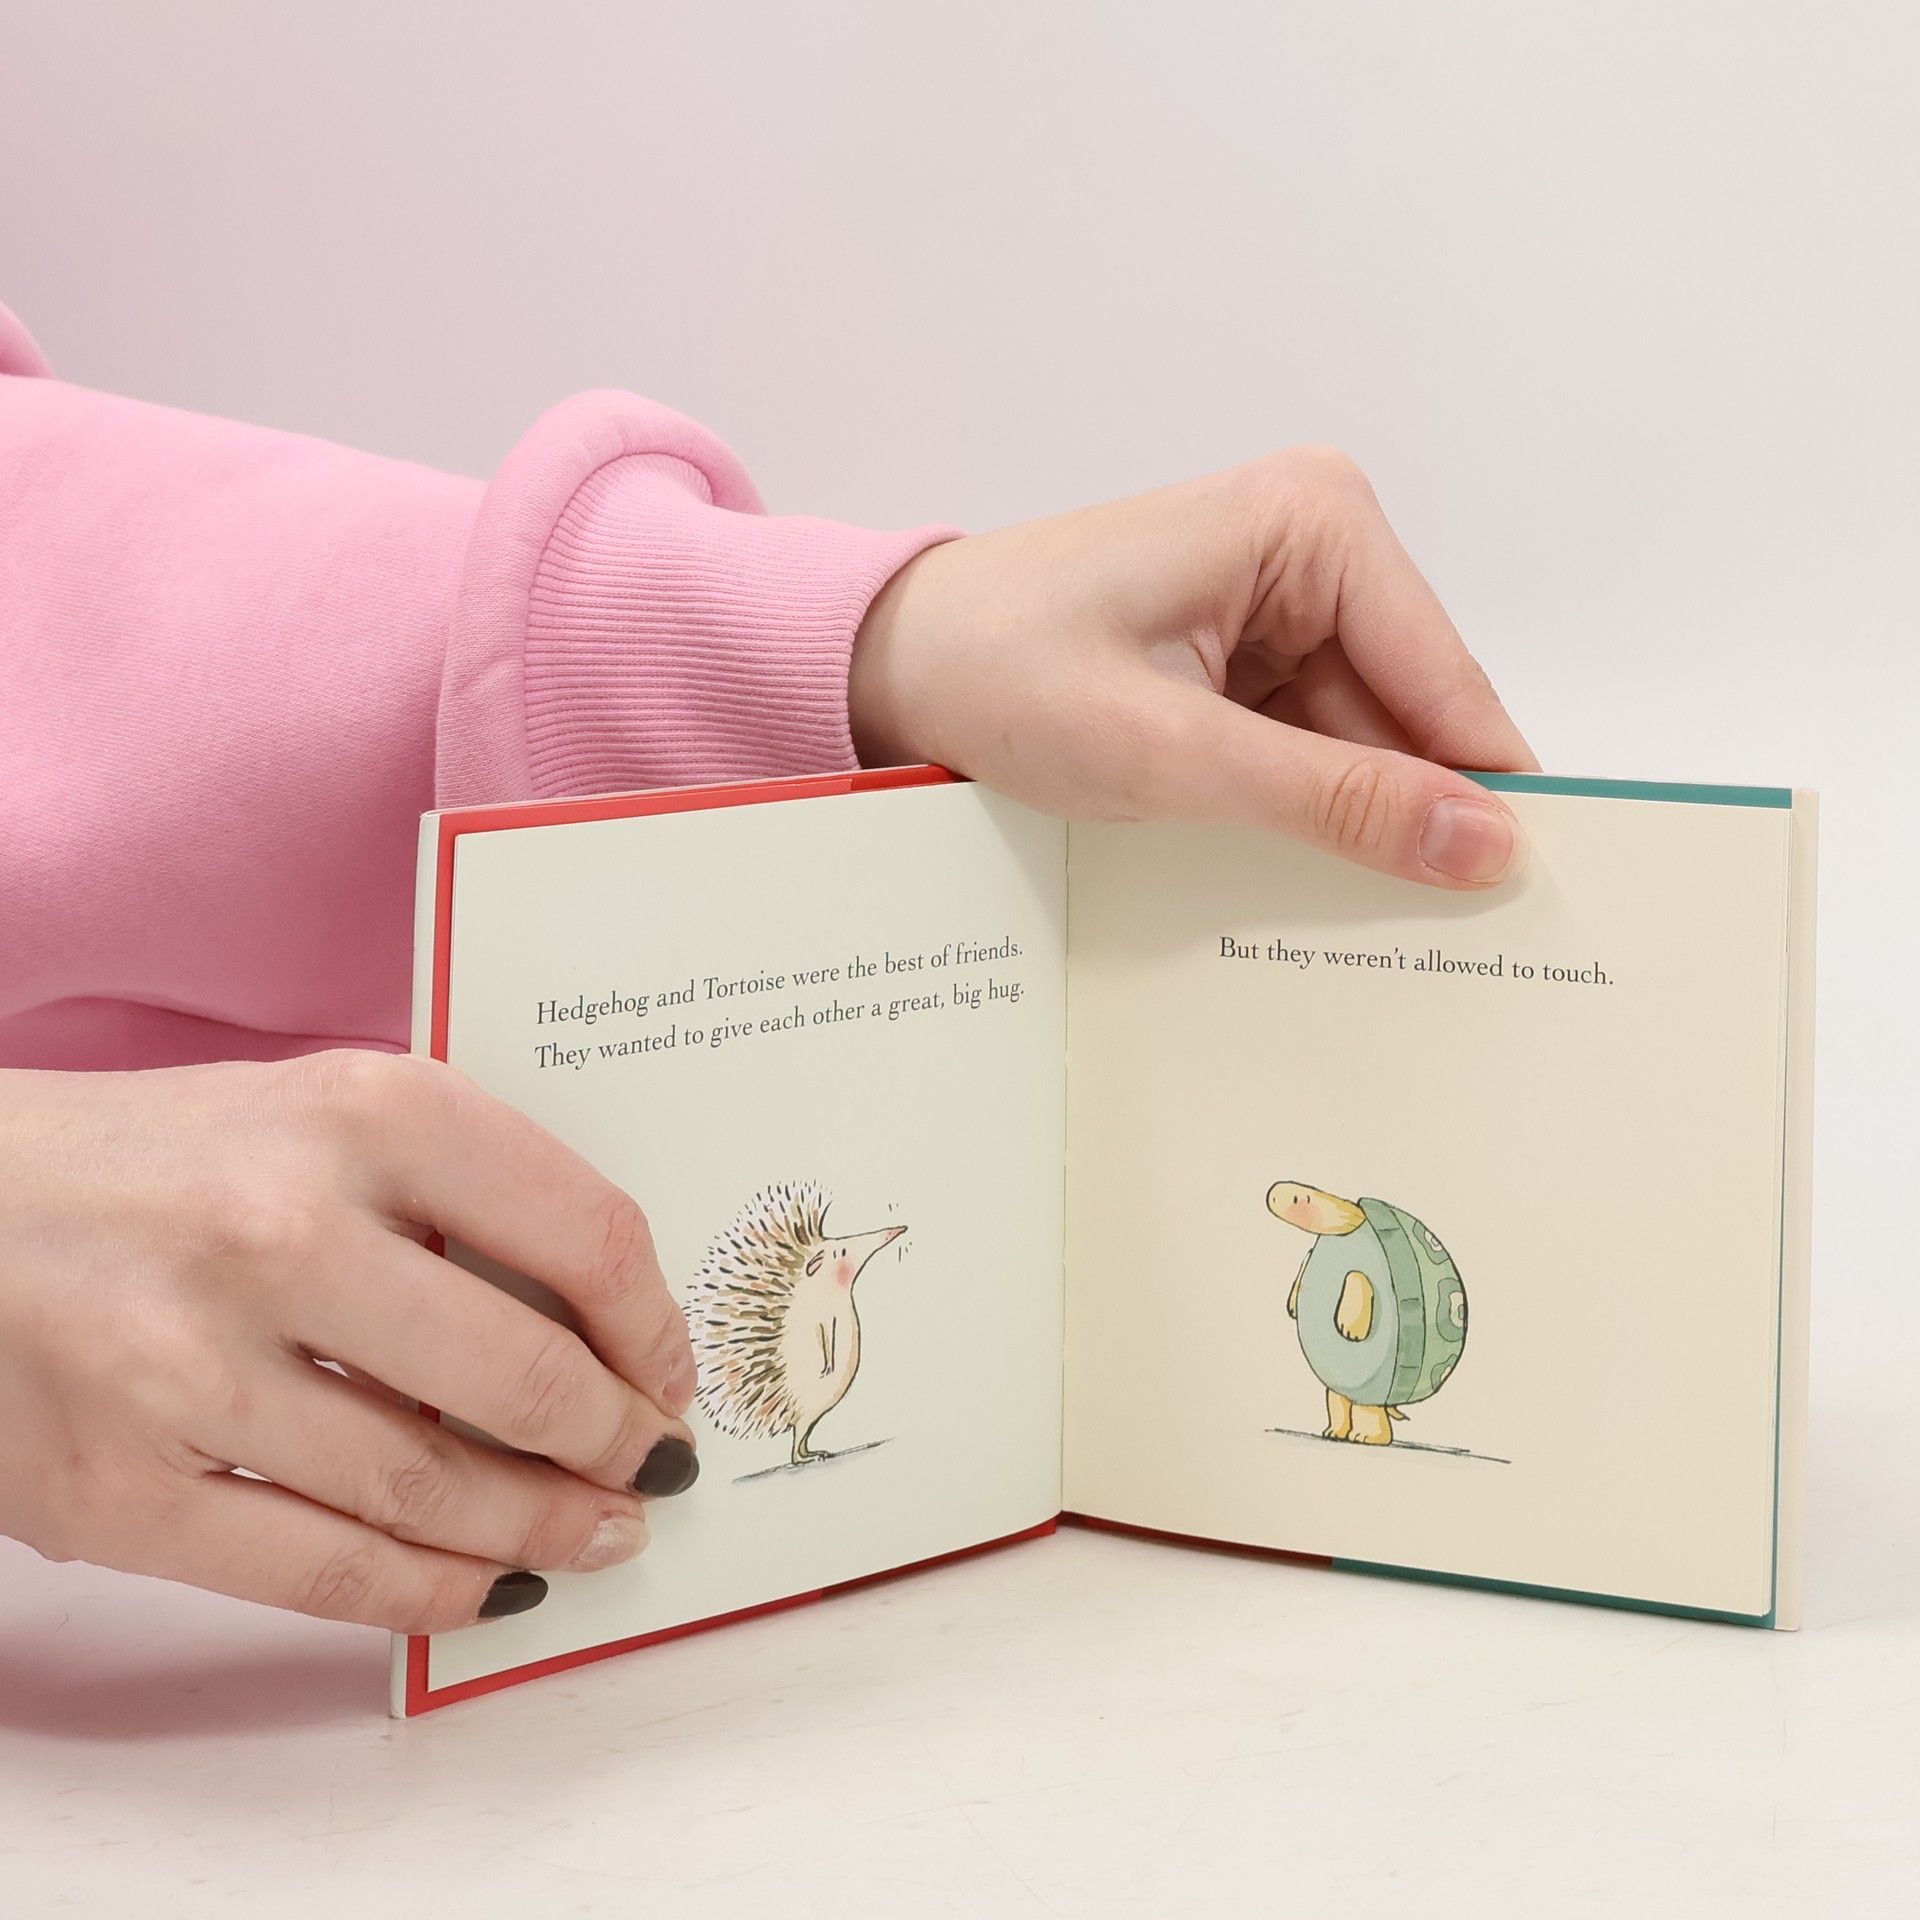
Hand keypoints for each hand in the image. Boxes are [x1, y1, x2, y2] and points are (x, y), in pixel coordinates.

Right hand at [0, 1053, 699, 1632]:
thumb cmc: (173, 1158)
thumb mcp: (330, 1111)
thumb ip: (462, 1191)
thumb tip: (607, 1326)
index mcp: (362, 1112)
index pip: (580, 1230)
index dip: (655, 1324)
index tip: (672, 1369)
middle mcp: (281, 1230)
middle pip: (522, 1377)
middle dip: (617, 1444)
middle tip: (653, 1469)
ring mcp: (190, 1367)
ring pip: (428, 1490)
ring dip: (543, 1532)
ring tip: (598, 1537)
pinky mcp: (116, 1488)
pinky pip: (317, 1572)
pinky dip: (427, 1595)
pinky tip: (486, 1589)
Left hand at [850, 447, 1537, 887]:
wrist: (892, 663)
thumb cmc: (999, 672)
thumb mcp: (1172, 752)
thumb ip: (1331, 799)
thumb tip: (1485, 843)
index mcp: (1315, 522)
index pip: (1446, 680)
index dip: (1485, 797)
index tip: (1531, 908)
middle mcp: (1316, 544)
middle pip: (1413, 715)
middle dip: (1409, 818)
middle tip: (1434, 950)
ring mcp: (1282, 601)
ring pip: (1365, 743)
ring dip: (1348, 824)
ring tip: (1341, 920)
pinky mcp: (1246, 653)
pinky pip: (1310, 746)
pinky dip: (1299, 810)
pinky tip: (1281, 870)